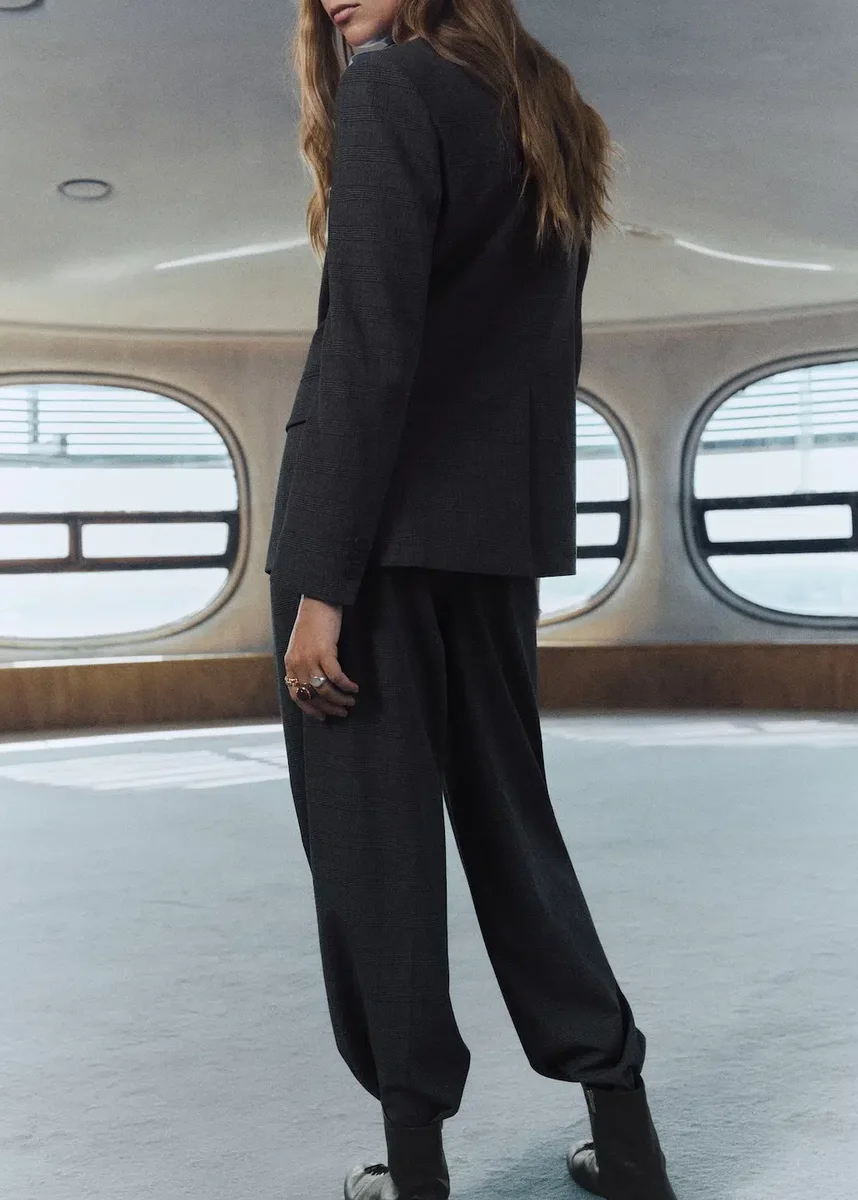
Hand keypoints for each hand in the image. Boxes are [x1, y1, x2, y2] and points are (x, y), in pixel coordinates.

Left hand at [283, 595, 359, 720]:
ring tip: (351, 702)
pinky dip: (346, 685)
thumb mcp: (302, 645)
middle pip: (312, 696)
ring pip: (324, 690)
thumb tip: (316, 683)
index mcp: (290, 664)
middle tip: (342, 712)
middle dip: (328, 708)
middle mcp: (297, 664)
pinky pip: (336, 676)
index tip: (323, 717)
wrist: (318, 601)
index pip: (297, 695)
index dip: (310, 709)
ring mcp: (309, 658)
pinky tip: (354, 687)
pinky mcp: (324, 651)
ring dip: (339, 699)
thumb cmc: (313, 622)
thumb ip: (305, 663)